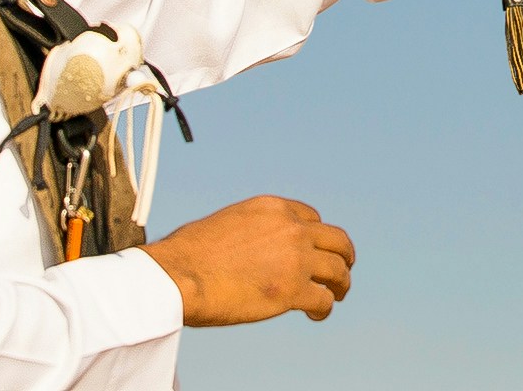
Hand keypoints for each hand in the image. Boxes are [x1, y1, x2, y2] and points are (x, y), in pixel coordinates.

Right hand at [140, 195, 354, 326]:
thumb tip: (250, 247)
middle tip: (343, 269)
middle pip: (337, 240)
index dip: (317, 237)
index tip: (315, 250)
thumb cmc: (189, 254)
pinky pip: (324, 299)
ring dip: (341, 284)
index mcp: (272, 208)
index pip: (311, 218)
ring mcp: (295, 259)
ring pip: (338, 270)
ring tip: (336, 295)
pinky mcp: (292, 290)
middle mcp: (290, 228)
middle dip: (343, 256)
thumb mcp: (226, 222)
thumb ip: (250, 230)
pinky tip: (315, 314)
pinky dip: (324, 308)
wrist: (179, 275)